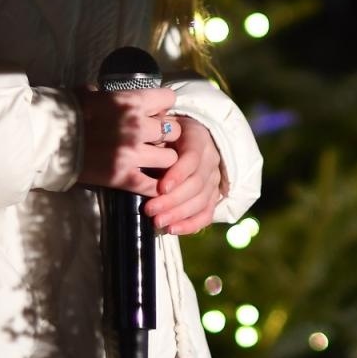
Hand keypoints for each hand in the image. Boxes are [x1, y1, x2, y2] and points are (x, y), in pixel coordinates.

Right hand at [74, 84, 178, 196]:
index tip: (157, 112)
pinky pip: (151, 184)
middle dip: (166, 135)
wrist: (45, 140)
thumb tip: (117, 94)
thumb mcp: (92, 93)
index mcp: (131, 101)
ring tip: (154, 161)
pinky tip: (151, 184)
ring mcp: (132, 153)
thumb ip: (112, 95)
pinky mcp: (122, 177)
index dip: (164, 105)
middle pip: (173, 130)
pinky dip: (154, 186)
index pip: (169, 99)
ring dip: (163, 160)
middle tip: (156, 140)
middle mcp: (138, 126)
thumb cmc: (66, 112)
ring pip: (170, 158)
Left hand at [143, 116, 227, 235]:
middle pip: (197, 183)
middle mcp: (210, 159)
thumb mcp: (161, 128)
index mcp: (198, 138)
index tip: (161, 187)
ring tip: (157, 222)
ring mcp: (213, 178)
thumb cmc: (166, 133)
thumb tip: (142, 151)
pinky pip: (207, 213)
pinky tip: (173, 229)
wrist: (185, 135)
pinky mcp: (212, 194)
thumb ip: (155, 139)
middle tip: (150, 210)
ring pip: (201, 200)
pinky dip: (191, 224)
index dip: (178, 174)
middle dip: (172, 200)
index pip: (192, 158)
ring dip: (179, 214)